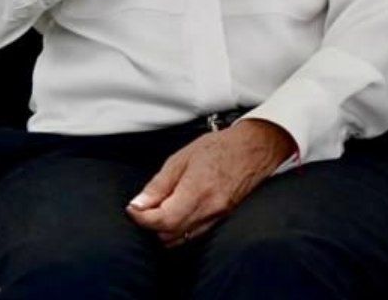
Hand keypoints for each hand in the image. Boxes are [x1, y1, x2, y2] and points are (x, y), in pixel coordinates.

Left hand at [126, 119, 295, 245]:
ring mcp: (217, 217)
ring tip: (161, 208)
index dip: (141, 218)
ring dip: (165, 229)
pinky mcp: (221, 220)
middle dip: (151, 224)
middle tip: (145, 206)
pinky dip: (180, 229)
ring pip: (180, 239)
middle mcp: (209, 209)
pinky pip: (194, 235)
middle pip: (168, 234)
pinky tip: (177, 212)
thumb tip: (139, 204)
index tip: (133, 209)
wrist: (254, 149)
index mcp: (197, 191)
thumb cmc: (220, 148)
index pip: (162, 220)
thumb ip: (159, 184)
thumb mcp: (182, 158)